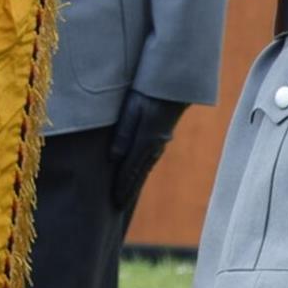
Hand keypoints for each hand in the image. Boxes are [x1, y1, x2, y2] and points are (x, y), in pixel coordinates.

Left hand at [108, 92, 186, 210]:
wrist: (174, 82)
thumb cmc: (149, 91)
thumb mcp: (132, 108)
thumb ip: (123, 132)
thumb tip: (114, 158)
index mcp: (146, 139)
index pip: (131, 169)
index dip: (123, 186)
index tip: (115, 201)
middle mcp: (155, 144)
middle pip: (139, 172)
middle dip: (129, 189)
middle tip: (119, 205)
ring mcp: (160, 140)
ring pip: (146, 166)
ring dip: (136, 181)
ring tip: (127, 194)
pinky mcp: (162, 135)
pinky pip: (151, 158)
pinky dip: (143, 169)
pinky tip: (140, 173)